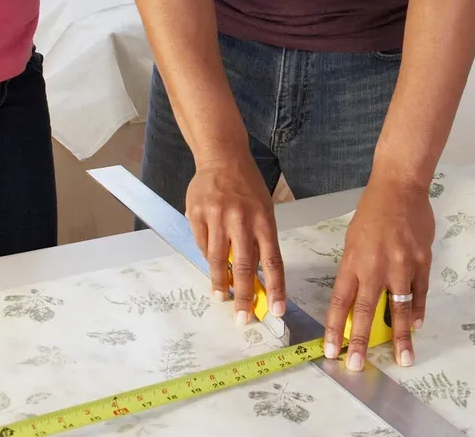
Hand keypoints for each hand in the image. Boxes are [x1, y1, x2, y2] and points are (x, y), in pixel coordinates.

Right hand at [186, 155, 286, 324]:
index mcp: (263, 219)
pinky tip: (210, 261)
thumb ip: (259, 239)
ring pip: (218, 259)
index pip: (273, 260)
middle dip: (244, 296)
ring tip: (221, 297)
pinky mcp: (197, 214)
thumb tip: (255, 277)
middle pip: (245, 266)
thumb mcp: (263, 208)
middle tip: (243, 318)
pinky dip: (207, 256)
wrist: (222, 156)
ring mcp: (217, 216)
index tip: (276, 311)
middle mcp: (241, 219)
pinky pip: (202, 244)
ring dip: (221, 282)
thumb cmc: (247, 186)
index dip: (275, 287)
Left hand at [324, 175, 433, 370]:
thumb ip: (356, 269)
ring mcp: (402, 265)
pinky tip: (416, 327)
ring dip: (400, 336)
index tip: (332, 350)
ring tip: (403, 359)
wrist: (399, 187)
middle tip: (358, 366)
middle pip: (367, 311)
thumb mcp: (353, 239)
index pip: (341, 301)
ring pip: (399, 308)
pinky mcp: (422, 261)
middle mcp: (376, 266)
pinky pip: (419, 293)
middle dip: (361, 341)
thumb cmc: (372, 211)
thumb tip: (358, 299)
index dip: (335, 328)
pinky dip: (418, 311)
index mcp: (353, 260)